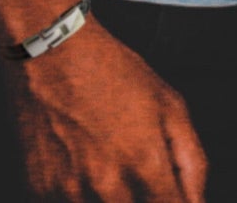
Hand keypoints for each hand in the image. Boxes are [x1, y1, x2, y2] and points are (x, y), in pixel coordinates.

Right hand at [6, 21, 207, 201]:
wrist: (52, 49)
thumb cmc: (111, 70)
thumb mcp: (168, 102)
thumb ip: (191, 160)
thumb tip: (197, 202)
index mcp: (145, 161)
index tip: (169, 195)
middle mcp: (108, 183)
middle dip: (141, 199)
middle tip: (135, 174)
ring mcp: (70, 190)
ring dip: (108, 199)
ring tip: (103, 164)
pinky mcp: (40, 190)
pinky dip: (77, 196)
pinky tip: (79, 166)